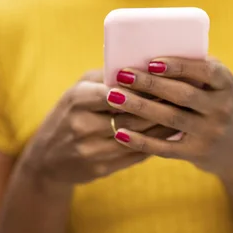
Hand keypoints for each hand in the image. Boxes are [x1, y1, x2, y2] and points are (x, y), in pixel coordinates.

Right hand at [22, 70, 177, 186]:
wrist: (45, 160)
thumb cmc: (68, 114)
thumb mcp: (78, 90)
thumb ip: (105, 77)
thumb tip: (141, 63)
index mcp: (78, 99)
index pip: (118, 91)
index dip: (145, 86)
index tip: (169, 78)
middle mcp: (83, 124)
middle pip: (132, 114)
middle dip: (161, 104)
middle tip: (186, 95)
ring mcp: (91, 149)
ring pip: (138, 136)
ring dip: (164, 125)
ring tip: (184, 113)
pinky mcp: (100, 169)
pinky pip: (135, 155)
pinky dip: (156, 144)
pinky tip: (171, 134)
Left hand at [108, 59, 232, 181]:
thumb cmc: (218, 103)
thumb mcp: (217, 84)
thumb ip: (194, 68)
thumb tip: (150, 51)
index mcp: (226, 83)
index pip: (203, 71)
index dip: (177, 66)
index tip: (151, 61)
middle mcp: (221, 108)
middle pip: (182, 95)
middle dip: (149, 84)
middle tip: (122, 75)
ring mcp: (210, 132)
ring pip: (170, 119)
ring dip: (139, 107)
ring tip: (114, 97)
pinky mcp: (197, 153)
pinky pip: (165, 147)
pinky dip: (141, 141)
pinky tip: (120, 132)